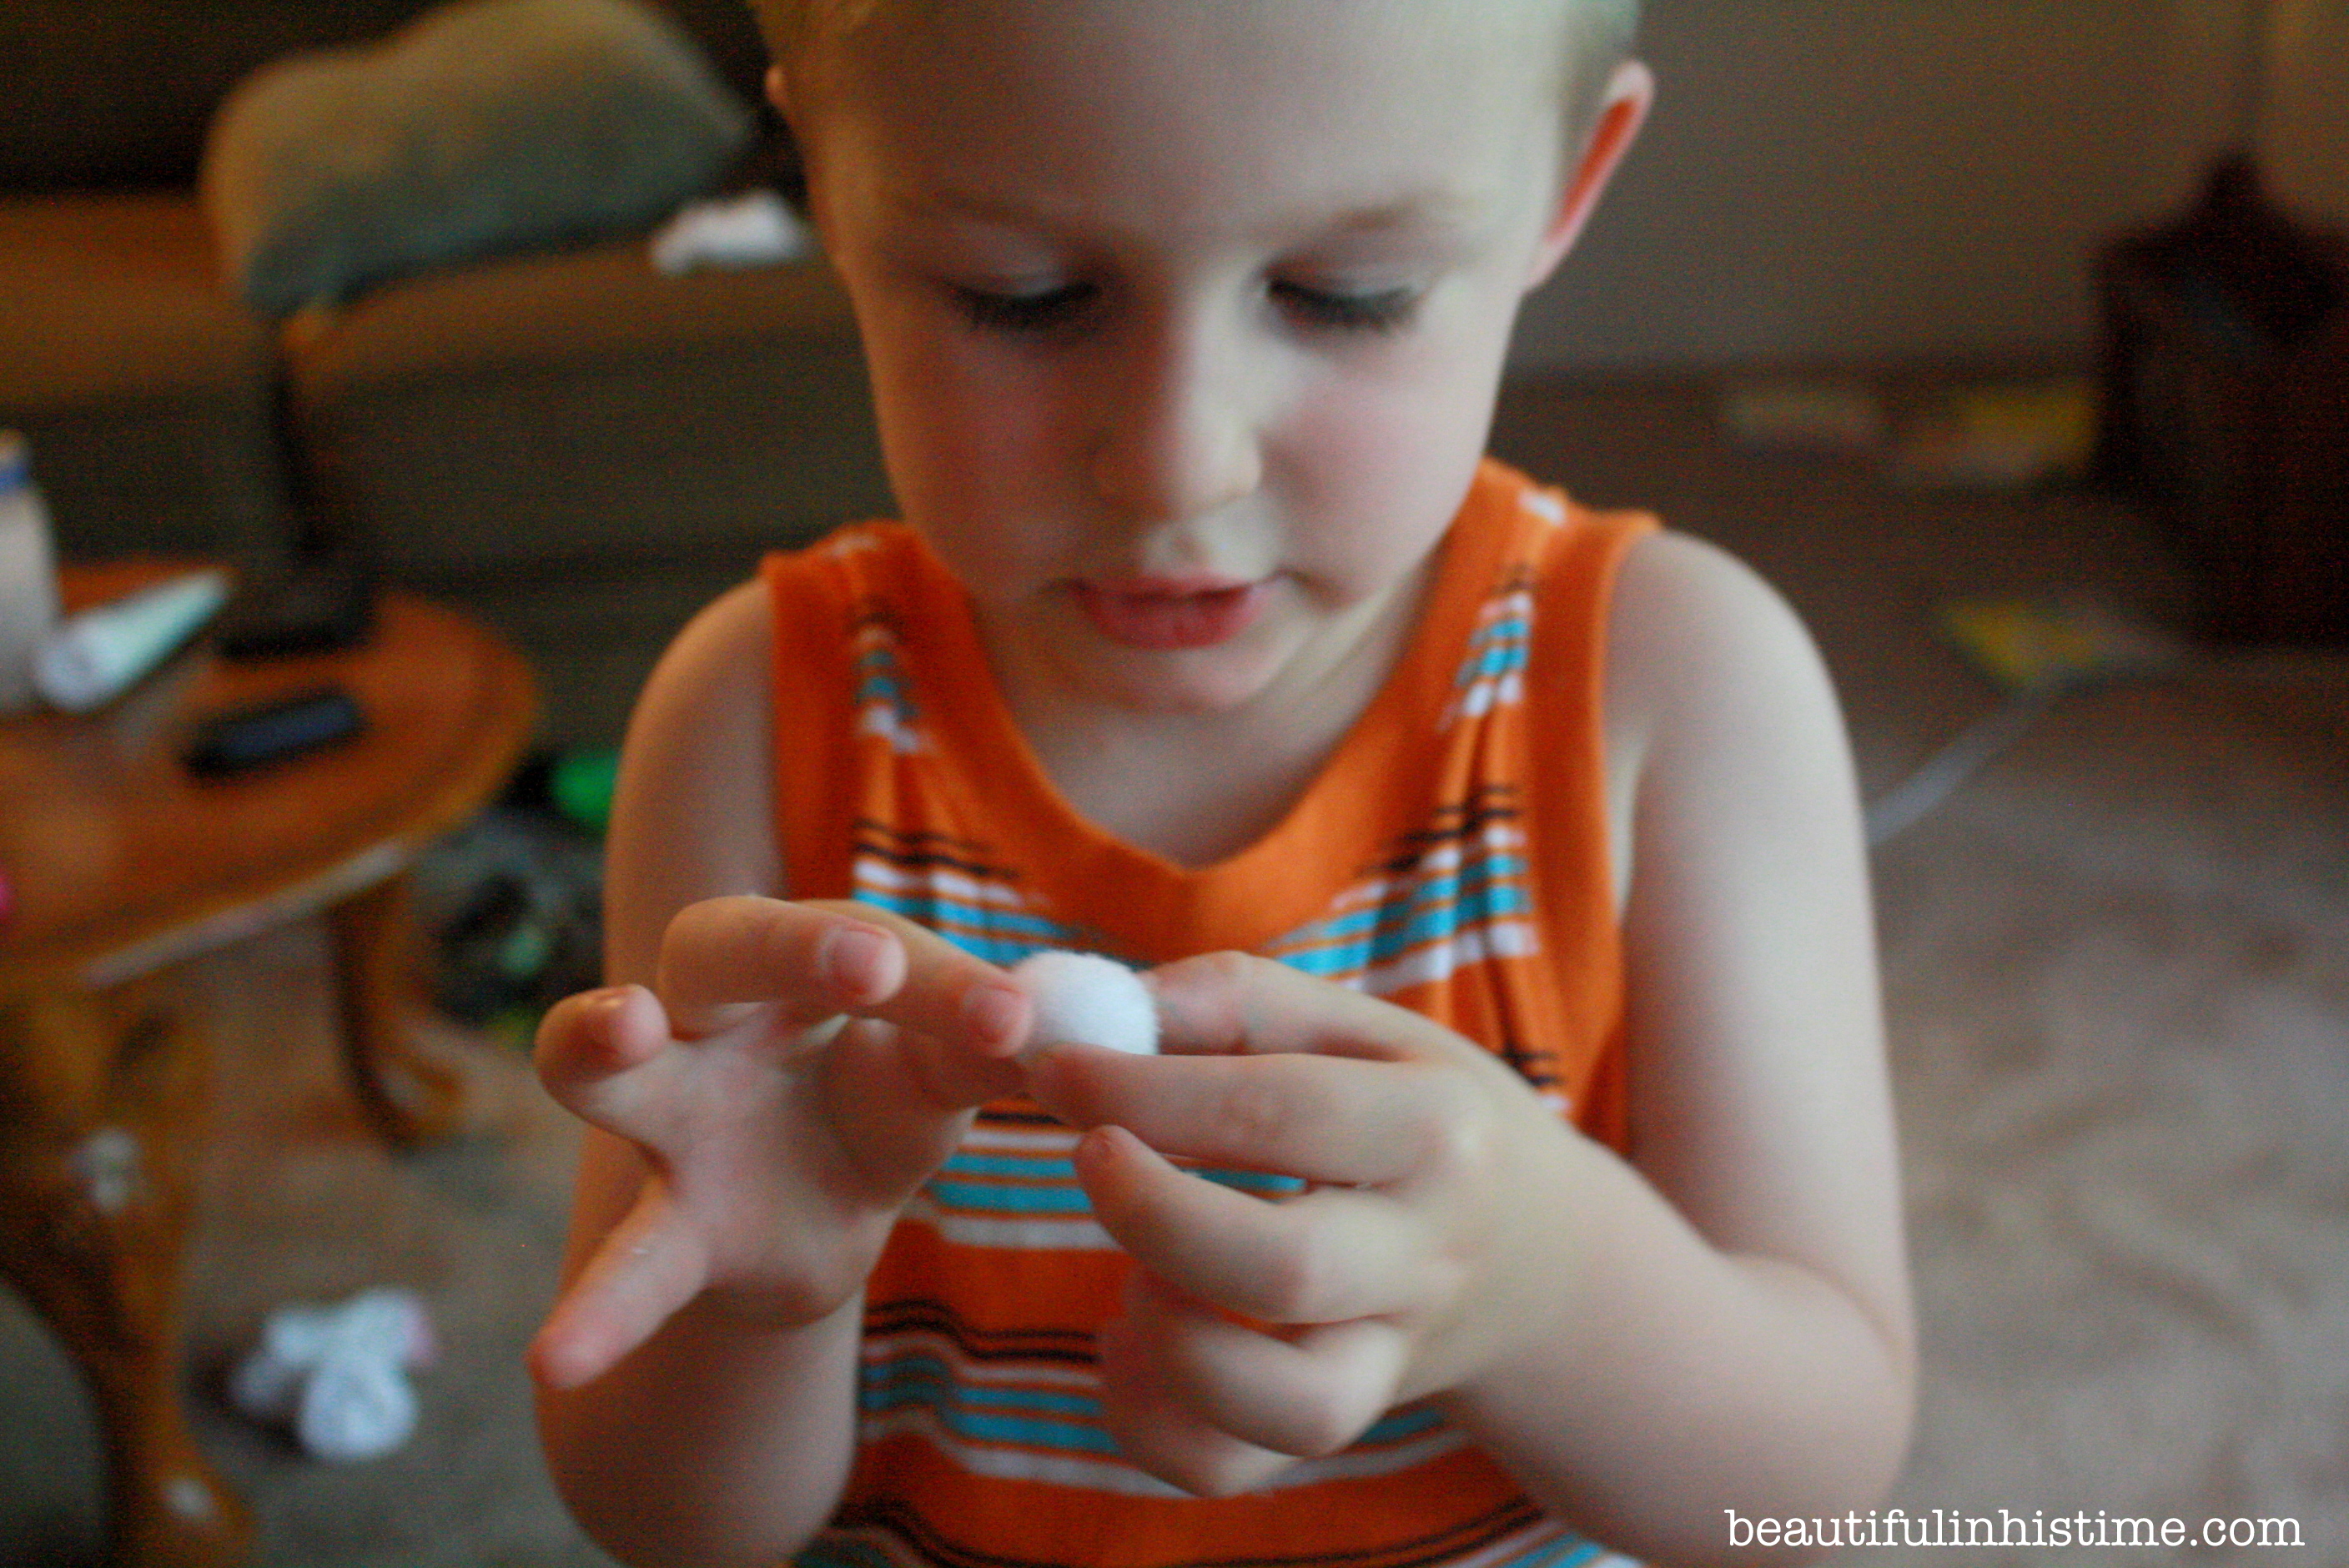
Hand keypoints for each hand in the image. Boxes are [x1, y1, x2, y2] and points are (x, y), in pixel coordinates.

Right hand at [529, 897, 1029, 1390]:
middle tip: (869, 961)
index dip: (938, 977)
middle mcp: (710, 1021)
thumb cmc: (879, 1103)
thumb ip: (983, 1052)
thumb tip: (1048, 1035)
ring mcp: (671, 1124)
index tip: (1009, 1017)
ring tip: (621, 1026)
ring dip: (596, 1036)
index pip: (863, 942)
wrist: (824, 1226)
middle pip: (719, 945)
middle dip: (791, 945)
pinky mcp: (671, 1232)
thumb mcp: (941, 1076)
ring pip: (600, 1069)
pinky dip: (596, 1311)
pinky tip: (558, 1358)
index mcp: (793, 966)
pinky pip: (625, 1265)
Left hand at [1022, 952, 1586, 1496]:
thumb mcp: (1366, 1032)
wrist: (1539, 1256)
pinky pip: (1231, 1466)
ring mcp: (1391, 1355)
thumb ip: (1240, 1002)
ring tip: (1138, 1272)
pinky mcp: (1340, 1419)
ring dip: (1172, 1343)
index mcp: (1435, 1131)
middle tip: (1089, 1155)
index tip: (1055, 1067)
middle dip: (1154, 1214)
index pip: (1279, 1112)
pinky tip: (1126, 1338)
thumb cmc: (1416, 1115)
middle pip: (1284, 1271)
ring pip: (1283, 1406)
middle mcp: (1427, 1254)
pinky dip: (1148, 1420)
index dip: (1146, 1089)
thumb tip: (1111, 1008)